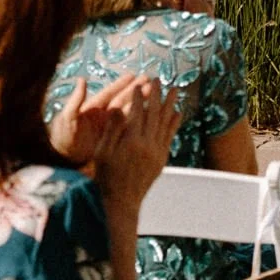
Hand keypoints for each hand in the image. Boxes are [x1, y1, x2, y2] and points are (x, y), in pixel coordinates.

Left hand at [48, 72, 150, 166]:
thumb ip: (75, 101)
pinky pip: (130, 127)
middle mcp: (104, 115)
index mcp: (93, 108)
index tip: (133, 75)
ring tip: (156, 94)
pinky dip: (140, 121)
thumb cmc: (63, 138)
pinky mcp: (115, 138)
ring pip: (129, 112)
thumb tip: (81, 80)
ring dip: (142, 103)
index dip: (121, 84)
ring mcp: (111, 126)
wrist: (65, 161)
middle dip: (136, 90)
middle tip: (151, 80)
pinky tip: (152, 116)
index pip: (110, 93)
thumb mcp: (67, 119)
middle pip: (123, 100)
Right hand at [89, 80, 181, 212]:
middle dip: (156, 94)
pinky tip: (177, 113)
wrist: (122, 200)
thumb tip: (117, 108)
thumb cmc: (107, 176)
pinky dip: (174, 123)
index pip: (136, 112)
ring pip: (166, 122)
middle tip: (158, 79)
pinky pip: (170, 136)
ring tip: (175, 89)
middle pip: (154, 113)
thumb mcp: (102, 152)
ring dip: (170, 104)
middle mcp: (147, 144)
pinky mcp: (162, 158)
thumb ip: (111, 129)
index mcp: (131, 141)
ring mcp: (157, 151)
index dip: (137, 97)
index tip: (137, 84)